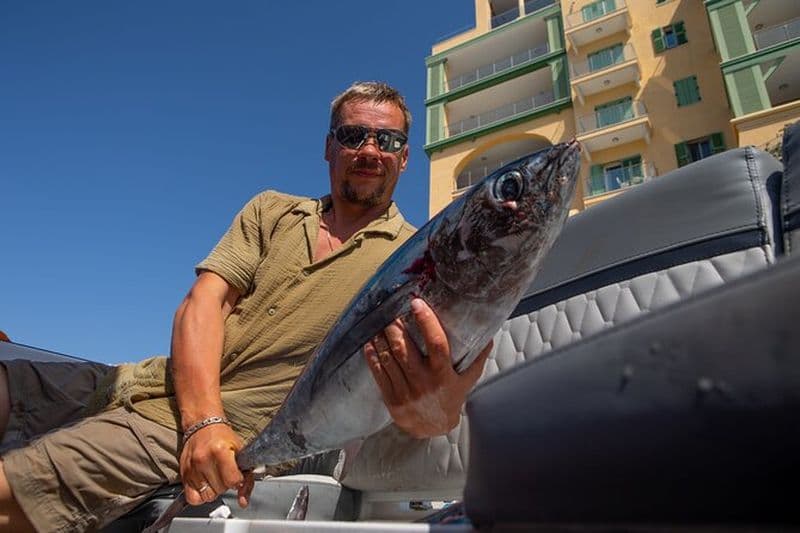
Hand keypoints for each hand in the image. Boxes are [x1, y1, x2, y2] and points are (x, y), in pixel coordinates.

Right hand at [180, 422, 254, 507]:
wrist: (203, 424)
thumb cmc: (223, 436)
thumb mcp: (240, 451)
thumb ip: (246, 477)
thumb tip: (243, 501)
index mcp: (220, 452)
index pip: (232, 481)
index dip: (238, 480)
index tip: (237, 475)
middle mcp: (203, 460)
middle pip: (220, 490)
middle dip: (226, 484)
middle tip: (226, 473)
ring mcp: (192, 468)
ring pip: (207, 496)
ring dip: (214, 490)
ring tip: (216, 477)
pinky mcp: (183, 474)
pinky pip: (192, 498)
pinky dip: (200, 496)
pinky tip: (206, 484)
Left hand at [364, 298, 491, 437]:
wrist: (434, 428)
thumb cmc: (451, 397)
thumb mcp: (468, 379)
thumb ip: (478, 356)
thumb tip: (488, 332)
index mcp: (444, 374)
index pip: (436, 343)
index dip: (426, 321)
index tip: (417, 303)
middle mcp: (424, 383)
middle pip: (405, 349)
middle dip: (395, 328)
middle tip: (392, 314)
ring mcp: (406, 392)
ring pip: (389, 359)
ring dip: (382, 338)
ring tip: (380, 325)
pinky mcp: (392, 399)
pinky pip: (379, 373)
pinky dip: (372, 356)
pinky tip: (371, 343)